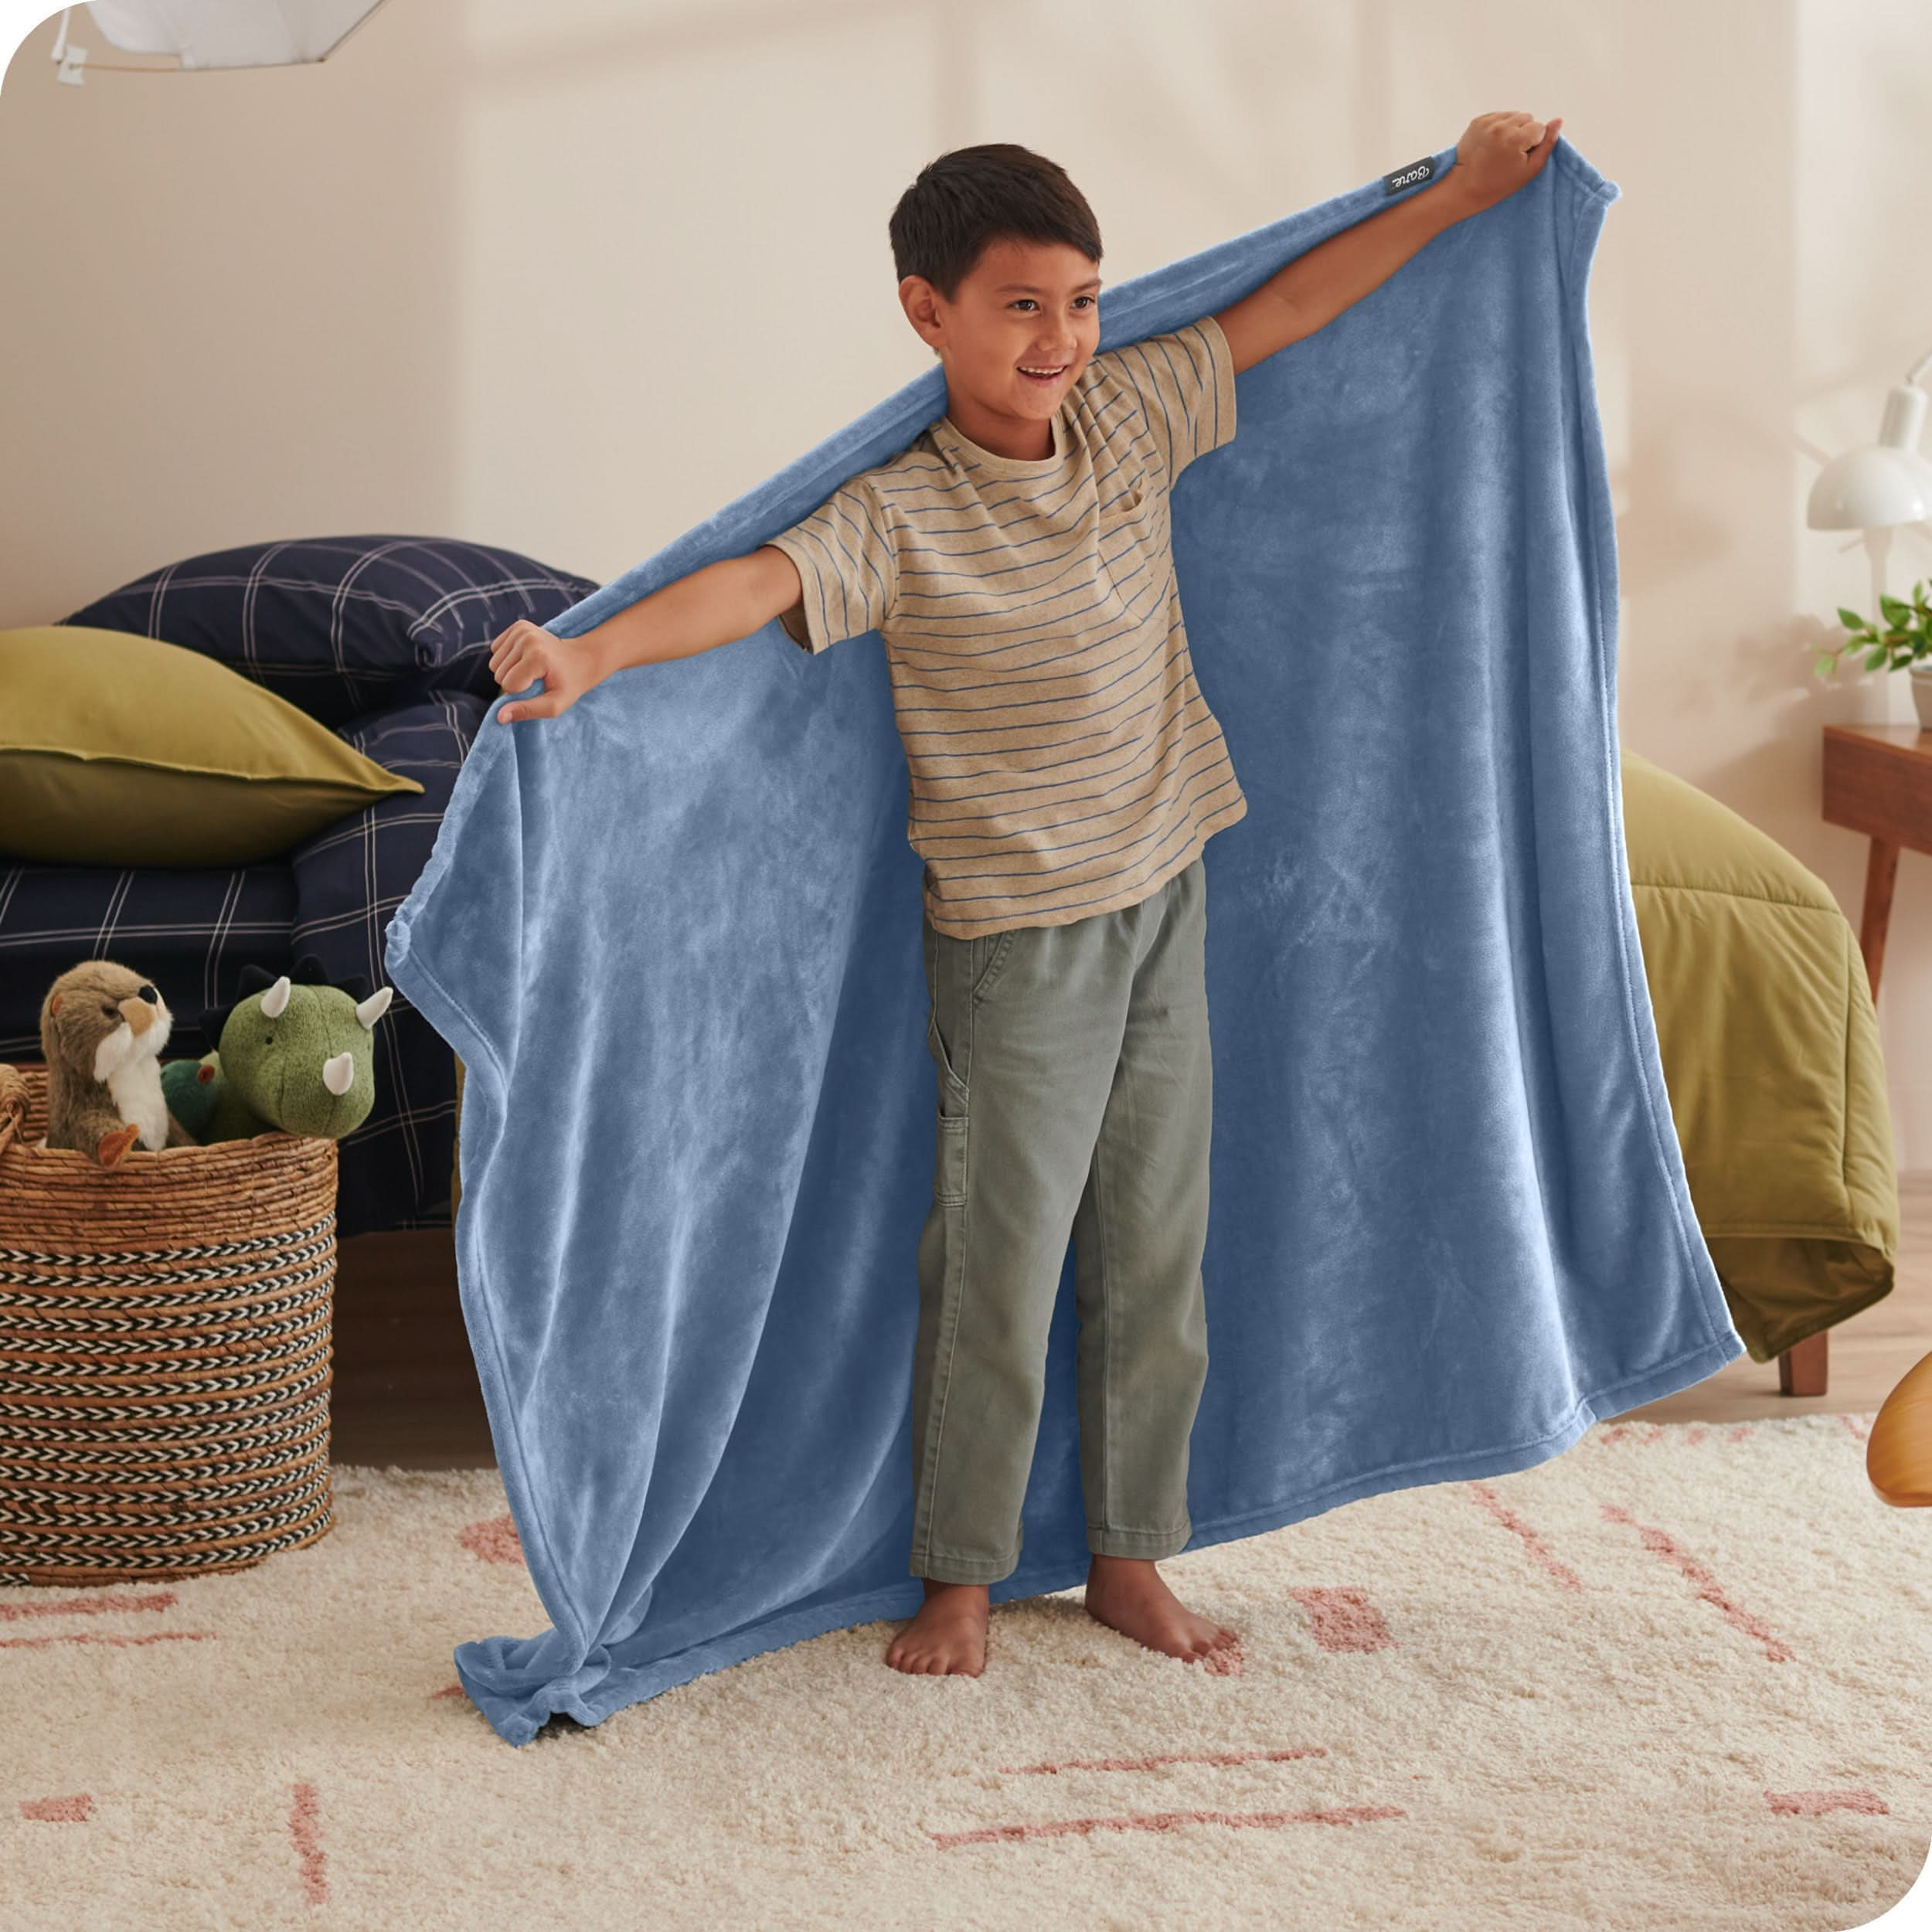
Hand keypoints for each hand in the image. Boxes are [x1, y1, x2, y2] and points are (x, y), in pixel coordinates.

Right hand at [487, 619, 605, 723]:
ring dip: (509, 671)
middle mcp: (527, 638)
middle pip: (499, 674)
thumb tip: (499, 717)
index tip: (539, 686)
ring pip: (494, 663)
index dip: (521, 692)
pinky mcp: (518, 626)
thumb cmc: (569, 685)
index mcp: (537, 656)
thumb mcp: (554, 705)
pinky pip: (495, 650)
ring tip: (532, 669)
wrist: (582, 659)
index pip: (508, 685)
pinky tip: (525, 658)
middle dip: (514, 682)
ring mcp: (521, 629)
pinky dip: (507, 658)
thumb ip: (527, 711)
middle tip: (536, 678)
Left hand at [1452, 110, 1562, 209]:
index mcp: (1515, 138)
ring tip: (1501, 148)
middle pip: (1527, 118)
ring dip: (1512, 128)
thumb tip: (1558, 120)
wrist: (1463, 187)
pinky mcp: (1478, 121)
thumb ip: (1547, 145)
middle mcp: (1501, 125)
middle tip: (1510, 153)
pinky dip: (1499, 127)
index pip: (1539, 128)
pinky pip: (1499, 116)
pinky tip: (1492, 143)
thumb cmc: (1498, 184)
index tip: (1520, 157)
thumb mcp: (1529, 170)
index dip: (1533, 143)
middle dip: (1523, 133)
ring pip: (1513, 115)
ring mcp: (1488, 122)